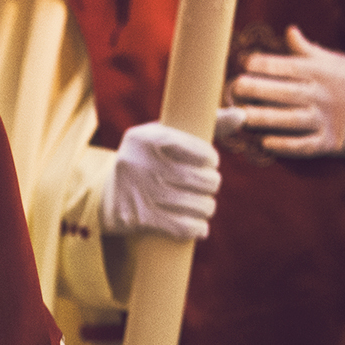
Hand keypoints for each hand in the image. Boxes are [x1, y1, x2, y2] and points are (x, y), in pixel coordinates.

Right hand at [100, 122, 221, 239]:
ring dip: (207, 208)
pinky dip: (197, 229)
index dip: (210, 161)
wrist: (103, 196)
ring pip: (199, 206)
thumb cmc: (147, 160)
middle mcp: (142, 163)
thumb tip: (241, 116)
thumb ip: (206, 124)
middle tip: (206, 186)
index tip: (204, 164)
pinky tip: (197, 226)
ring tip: (202, 205)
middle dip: (211, 185)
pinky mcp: (138, 219)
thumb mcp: (165, 136)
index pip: (204, 152)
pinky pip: (185, 228)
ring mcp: (140, 192)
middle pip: (204, 180)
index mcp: (149, 138)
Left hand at [229, 26, 344, 160]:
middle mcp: (323, 95)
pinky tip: (265, 144)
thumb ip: (310, 52)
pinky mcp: (331, 143)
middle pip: (285, 91)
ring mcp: (327, 120)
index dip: (266, 64)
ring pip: (290, 119)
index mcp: (323, 73)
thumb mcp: (340, 63)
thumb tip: (288, 32)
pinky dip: (286, 145)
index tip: (244, 62)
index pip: (289, 66)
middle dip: (258, 89)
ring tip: (239, 116)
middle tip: (233, 87)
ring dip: (264, 118)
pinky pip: (304, 145)